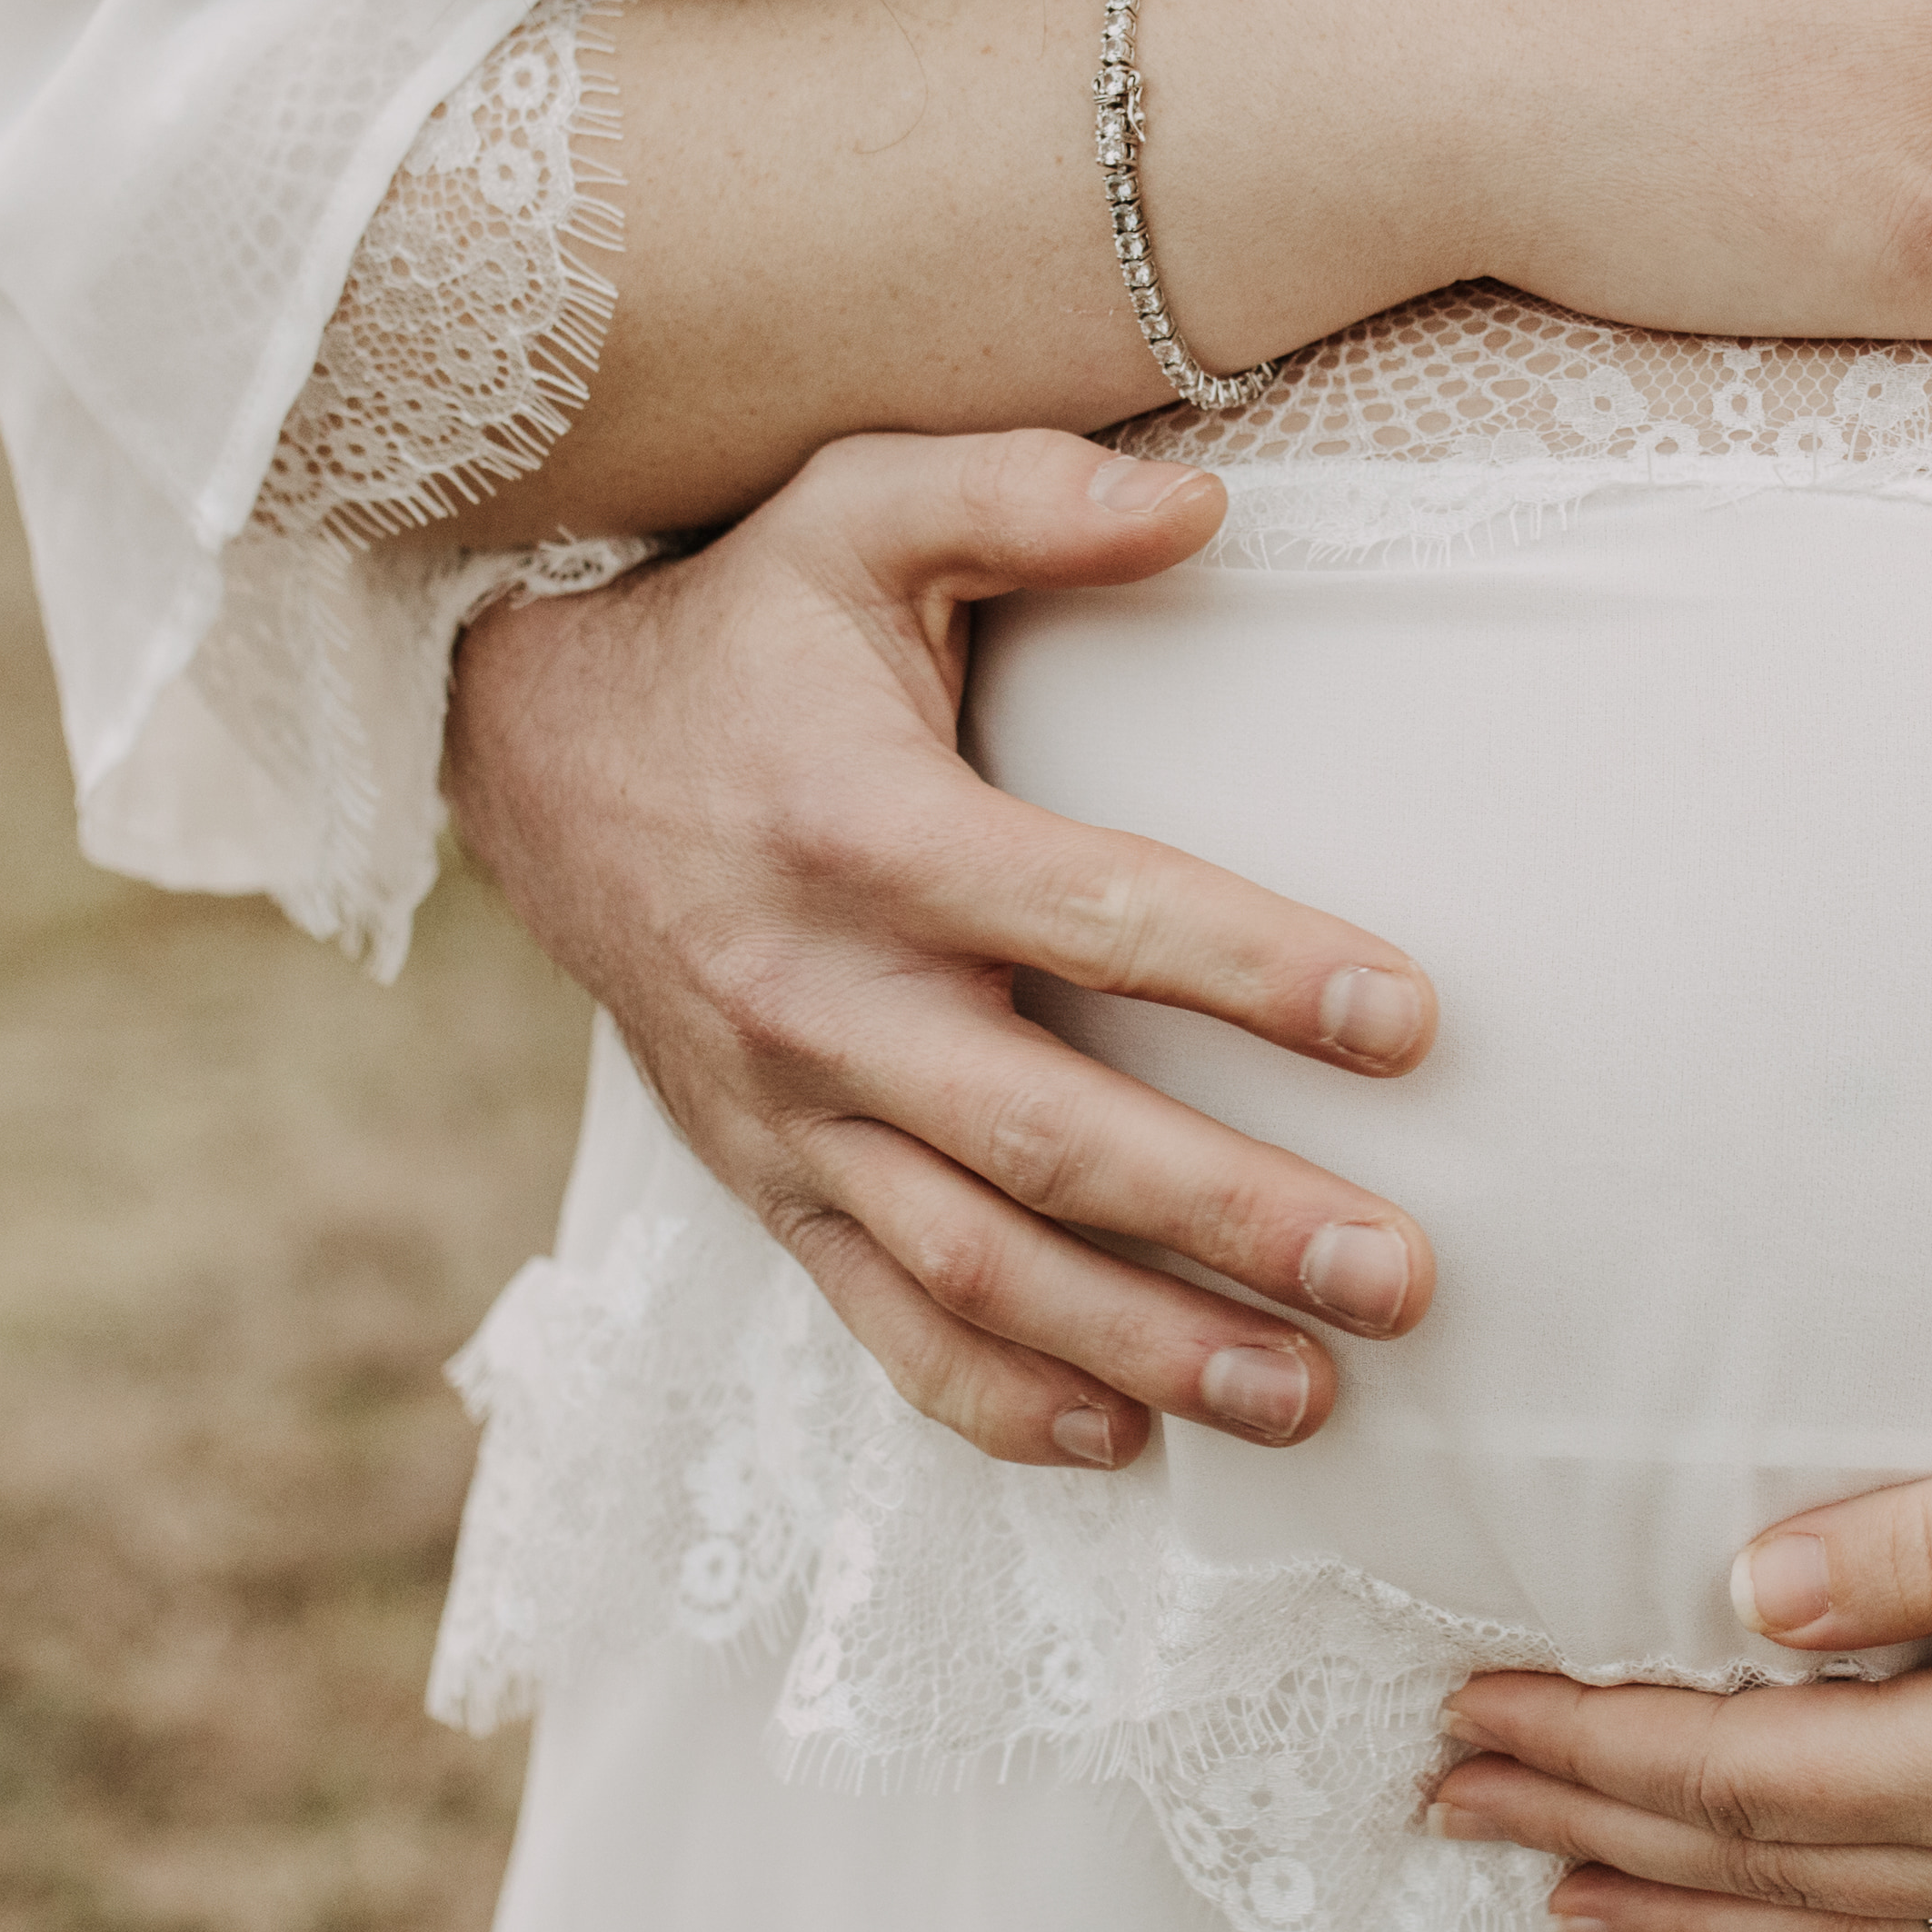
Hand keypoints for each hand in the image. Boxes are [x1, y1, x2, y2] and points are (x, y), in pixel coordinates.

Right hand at [442, 429, 1438, 1470]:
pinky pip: (874, 1319)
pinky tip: (1128, 1438)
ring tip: (1308, 1396)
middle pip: (1048, 1139)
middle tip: (1401, 1278)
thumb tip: (1208, 503)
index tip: (1408, 1024)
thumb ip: (1027, 493)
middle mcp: (821, 996)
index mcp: (868, 831)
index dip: (1254, 971)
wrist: (523, 749)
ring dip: (1144, 1345)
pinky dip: (995, 1398)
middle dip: (1230, 1220)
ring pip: (971, 1266)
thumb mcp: (857, 507)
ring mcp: (784, 1111)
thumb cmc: (735, 624)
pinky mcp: (759, 1180)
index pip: (1093, 912)